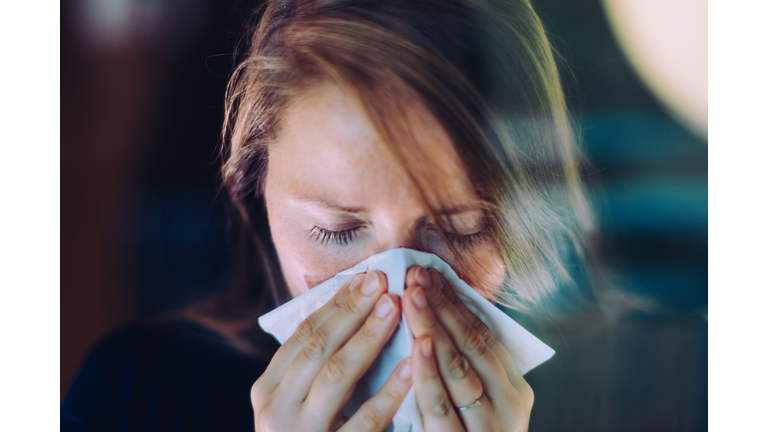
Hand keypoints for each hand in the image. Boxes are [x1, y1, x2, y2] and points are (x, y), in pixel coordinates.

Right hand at [251, 270, 412, 431]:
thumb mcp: (296, 404)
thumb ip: (313, 366)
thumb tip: (351, 308)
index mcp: (267, 389)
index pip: (302, 334)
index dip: (336, 303)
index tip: (366, 277)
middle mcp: (275, 410)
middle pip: (316, 347)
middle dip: (352, 311)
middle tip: (383, 281)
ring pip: (335, 377)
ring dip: (368, 339)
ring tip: (396, 309)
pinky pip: (362, 423)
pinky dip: (386, 394)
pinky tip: (408, 370)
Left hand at [402, 266, 533, 431]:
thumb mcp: (480, 406)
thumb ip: (465, 370)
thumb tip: (437, 322)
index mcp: (514, 390)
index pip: (485, 336)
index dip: (456, 304)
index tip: (432, 275)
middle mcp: (508, 404)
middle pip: (472, 345)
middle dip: (443, 305)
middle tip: (418, 274)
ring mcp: (488, 425)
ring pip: (458, 368)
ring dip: (433, 327)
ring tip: (412, 295)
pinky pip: (440, 405)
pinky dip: (428, 373)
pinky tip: (418, 344)